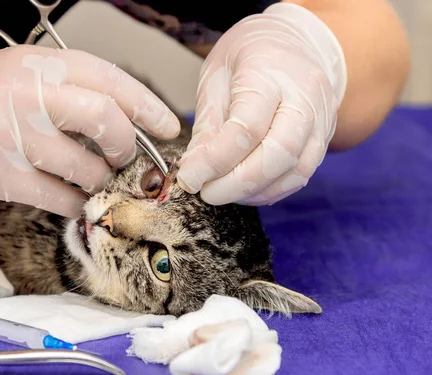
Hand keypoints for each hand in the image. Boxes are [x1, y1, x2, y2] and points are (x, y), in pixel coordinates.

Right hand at [0, 46, 179, 217]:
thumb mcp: (19, 75)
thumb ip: (67, 89)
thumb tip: (123, 119)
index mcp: (39, 64)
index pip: (112, 80)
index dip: (148, 107)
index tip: (169, 127)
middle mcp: (29, 94)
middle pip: (108, 119)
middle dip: (128, 147)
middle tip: (126, 159)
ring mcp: (14, 135)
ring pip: (87, 166)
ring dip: (100, 181)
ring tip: (91, 180)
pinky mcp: (0, 174)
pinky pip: (59, 197)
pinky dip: (75, 203)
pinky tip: (73, 200)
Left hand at [177, 3, 346, 205]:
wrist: (296, 41)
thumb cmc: (249, 56)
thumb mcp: (216, 77)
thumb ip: (208, 125)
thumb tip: (195, 170)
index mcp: (270, 71)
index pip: (247, 127)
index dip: (215, 160)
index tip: (189, 178)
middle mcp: (305, 97)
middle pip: (279, 153)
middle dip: (237, 183)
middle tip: (206, 193)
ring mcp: (321, 120)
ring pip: (295, 170)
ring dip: (254, 192)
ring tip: (220, 193)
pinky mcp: (324, 139)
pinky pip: (301, 175)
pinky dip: (270, 190)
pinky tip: (243, 191)